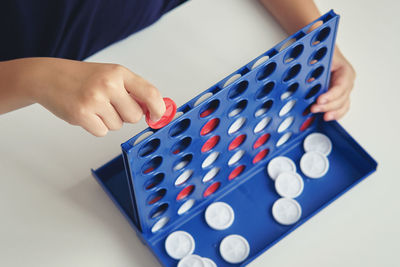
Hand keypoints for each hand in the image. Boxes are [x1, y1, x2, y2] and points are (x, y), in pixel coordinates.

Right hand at [27, 58, 165, 135]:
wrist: (49, 77)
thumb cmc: (83, 77)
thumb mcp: (111, 75)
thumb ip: (134, 91)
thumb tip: (153, 110)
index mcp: (119, 72)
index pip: (150, 93)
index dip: (158, 109)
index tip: (157, 116)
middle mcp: (108, 84)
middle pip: (135, 116)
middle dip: (127, 116)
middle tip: (112, 105)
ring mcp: (94, 99)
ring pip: (118, 126)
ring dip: (109, 120)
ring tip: (95, 106)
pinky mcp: (82, 114)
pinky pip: (102, 132)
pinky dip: (96, 126)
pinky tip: (87, 113)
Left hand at [311, 47, 355, 120]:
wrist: (323, 53)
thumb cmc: (325, 54)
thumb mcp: (320, 55)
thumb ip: (315, 65)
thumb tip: (309, 74)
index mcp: (345, 71)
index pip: (341, 85)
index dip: (331, 95)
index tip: (320, 100)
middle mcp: (346, 82)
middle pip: (342, 98)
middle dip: (328, 105)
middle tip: (314, 108)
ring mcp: (343, 90)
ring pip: (343, 105)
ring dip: (332, 112)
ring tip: (322, 116)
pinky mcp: (337, 97)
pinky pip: (340, 108)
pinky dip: (334, 114)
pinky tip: (326, 117)